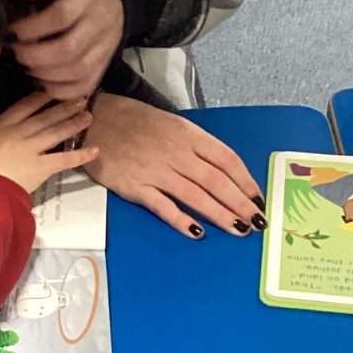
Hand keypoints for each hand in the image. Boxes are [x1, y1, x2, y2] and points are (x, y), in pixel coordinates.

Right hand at [0, 93, 97, 194]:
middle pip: (46, 116)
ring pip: (57, 131)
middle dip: (64, 107)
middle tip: (80, 99)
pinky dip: (81, 155)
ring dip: (74, 123)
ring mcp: (32, 148)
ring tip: (89, 115)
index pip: (23, 107)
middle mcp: (19, 133)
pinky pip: (65, 159)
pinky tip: (95, 150)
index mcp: (0, 127)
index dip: (39, 98)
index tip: (51, 91)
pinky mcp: (43, 166)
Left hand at [11, 0, 123, 100]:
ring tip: (26, 65)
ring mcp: (104, 49)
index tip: (11, 32)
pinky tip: (41, 81)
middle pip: (68, 49)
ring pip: (76, 71)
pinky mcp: (103, 66)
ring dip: (44, 74)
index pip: (61, 16)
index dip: (32, 28)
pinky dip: (60, 90)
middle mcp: (99, 25)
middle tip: (16, 52)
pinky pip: (83, 86)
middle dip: (34, 55)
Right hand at [85, 93, 264, 237]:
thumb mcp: (172, 123)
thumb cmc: (135, 121)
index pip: (227, 160)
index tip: (259, 198)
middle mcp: (177, 153)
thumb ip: (195, 146)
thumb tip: (223, 171)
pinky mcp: (135, 188)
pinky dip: (182, 221)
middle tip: (258, 222)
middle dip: (241, 204)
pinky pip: (164, 207)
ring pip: (196, 197)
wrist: (93, 120)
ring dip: (220, 215)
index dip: (246, 181)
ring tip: (239, 229)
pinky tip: (197, 233)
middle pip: (217, 182)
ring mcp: (156, 172)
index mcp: (188, 134)